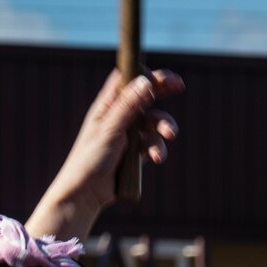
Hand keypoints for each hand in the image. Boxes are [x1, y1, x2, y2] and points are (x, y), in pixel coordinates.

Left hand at [27, 69, 184, 237]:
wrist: (86, 193)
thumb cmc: (89, 159)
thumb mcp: (109, 129)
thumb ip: (128, 106)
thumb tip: (146, 81)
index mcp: (107, 105)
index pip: (128, 80)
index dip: (144, 73)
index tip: (160, 75)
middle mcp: (119, 117)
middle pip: (144, 96)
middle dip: (162, 90)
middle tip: (180, 86)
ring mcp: (128, 135)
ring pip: (152, 123)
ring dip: (163, 127)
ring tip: (170, 135)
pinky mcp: (135, 154)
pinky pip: (152, 145)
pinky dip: (157, 149)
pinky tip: (156, 158)